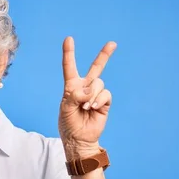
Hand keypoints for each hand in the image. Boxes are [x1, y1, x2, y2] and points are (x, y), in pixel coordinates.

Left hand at [59, 37, 116, 158]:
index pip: (70, 67)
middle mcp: (85, 87)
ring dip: (91, 95)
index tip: (69, 39)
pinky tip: (93, 108)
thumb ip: (75, 95)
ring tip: (85, 107)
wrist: (79, 139)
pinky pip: (105, 94)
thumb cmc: (68, 123)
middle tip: (112, 44)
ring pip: (99, 83)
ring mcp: (96, 94)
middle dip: (105, 55)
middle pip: (97, 68)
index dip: (69, 53)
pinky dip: (98, 100)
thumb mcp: (65, 108)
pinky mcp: (105, 102)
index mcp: (71, 87)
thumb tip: (90, 90)